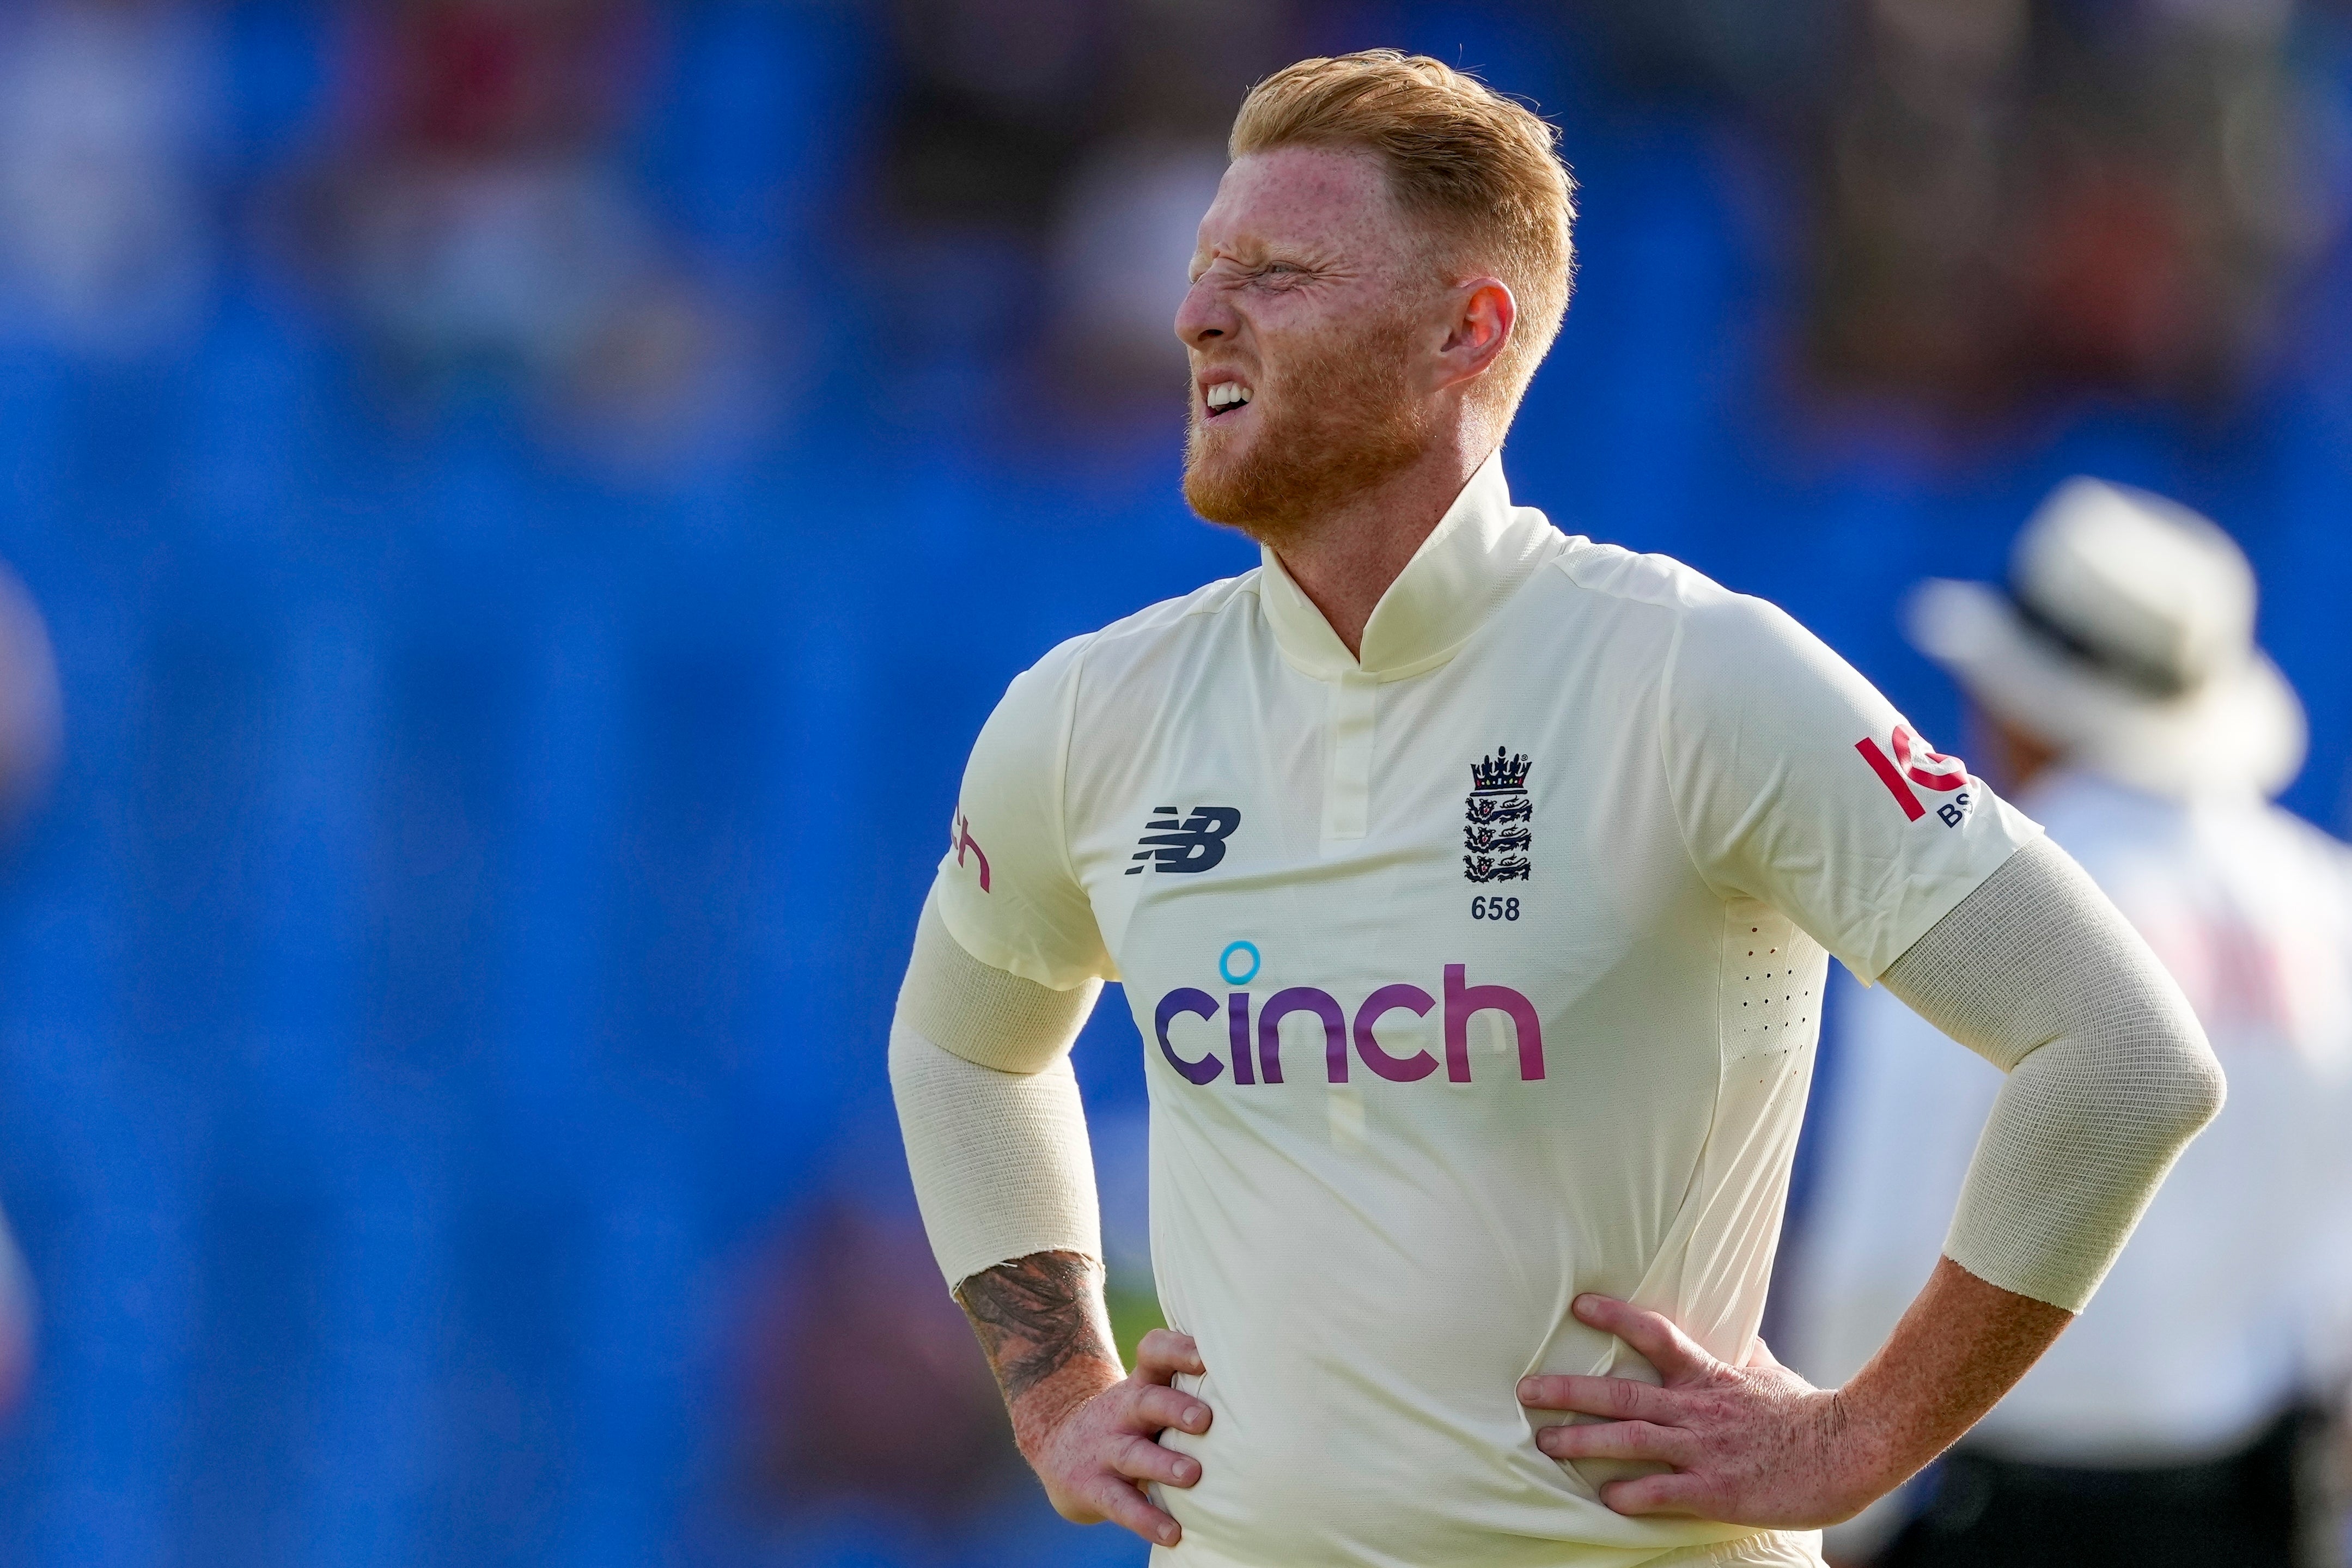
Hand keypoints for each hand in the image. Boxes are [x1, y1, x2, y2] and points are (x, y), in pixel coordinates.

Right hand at [1014, 1327, 1214, 1548]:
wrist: (1057, 1444)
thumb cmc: (1131, 1420)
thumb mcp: (1151, 1395)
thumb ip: (1192, 1389)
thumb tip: (1268, 1389)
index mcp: (1143, 1384)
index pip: (1154, 1353)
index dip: (1178, 1350)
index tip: (1207, 1354)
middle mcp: (1124, 1411)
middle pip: (1147, 1401)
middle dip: (1175, 1408)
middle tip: (1205, 1419)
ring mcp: (1105, 1449)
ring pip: (1133, 1453)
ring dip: (1163, 1464)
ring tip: (1192, 1474)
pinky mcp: (1093, 1486)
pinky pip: (1120, 1504)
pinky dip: (1146, 1519)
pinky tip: (1173, 1533)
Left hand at [1517, 1294, 1871, 1527]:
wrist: (1851, 1448)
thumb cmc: (1811, 1414)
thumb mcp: (1772, 1375)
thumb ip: (1745, 1355)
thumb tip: (1737, 1332)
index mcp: (1710, 1376)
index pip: (1655, 1335)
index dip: (1614, 1318)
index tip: (1578, 1306)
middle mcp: (1697, 1409)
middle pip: (1621, 1392)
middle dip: (1569, 1390)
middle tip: (1525, 1389)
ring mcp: (1704, 1449)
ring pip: (1630, 1438)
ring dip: (1583, 1441)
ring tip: (1544, 1442)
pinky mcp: (1717, 1489)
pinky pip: (1664, 1492)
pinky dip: (1632, 1494)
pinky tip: (1605, 1498)